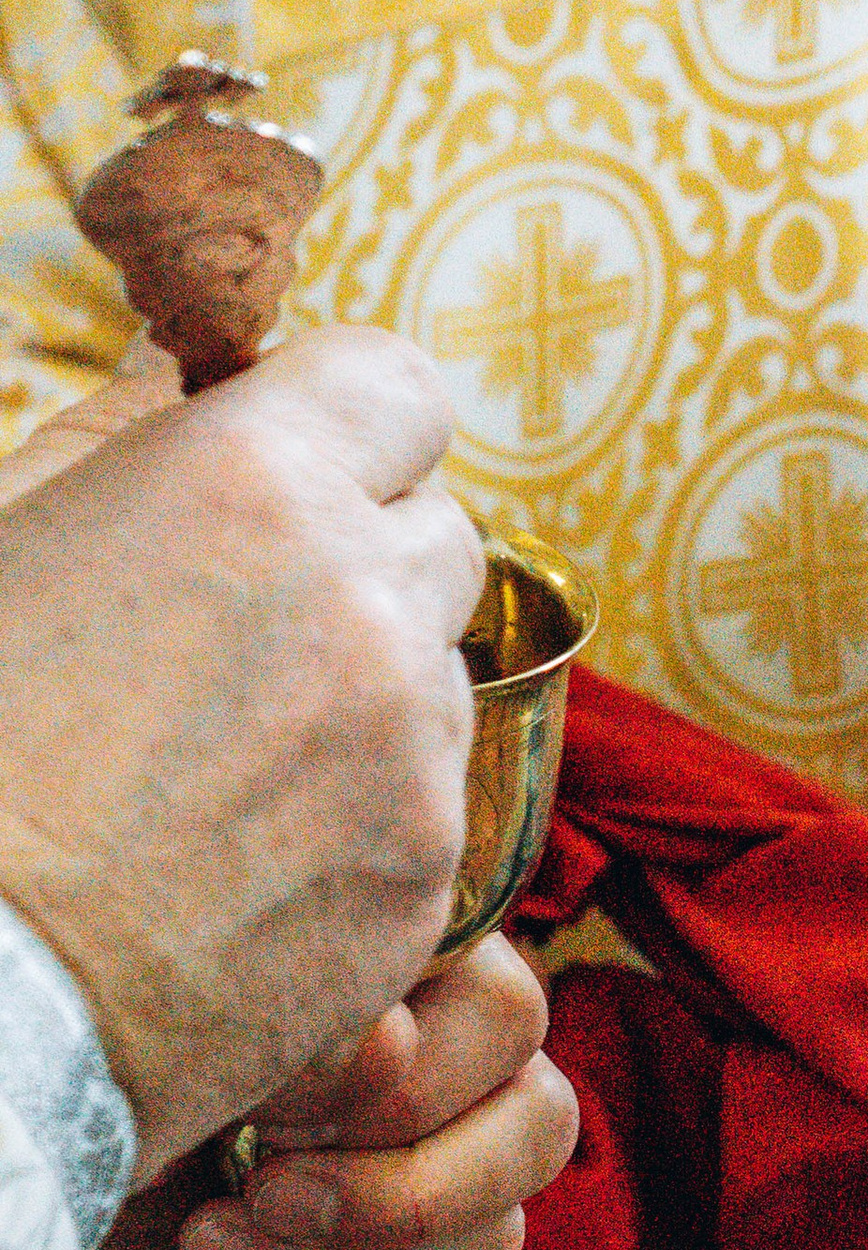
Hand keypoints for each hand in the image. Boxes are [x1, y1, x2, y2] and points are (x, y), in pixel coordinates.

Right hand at [0, 329, 481, 1178]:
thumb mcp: (9, 534)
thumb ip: (125, 438)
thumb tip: (192, 376)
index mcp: (254, 478)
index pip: (399, 389)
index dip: (356, 430)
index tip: (311, 472)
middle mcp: (365, 598)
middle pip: (443, 537)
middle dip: (368, 564)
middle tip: (251, 635)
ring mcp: (412, 744)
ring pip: (440, 679)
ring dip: (369, 699)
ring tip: (228, 766)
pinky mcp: (428, 873)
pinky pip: (431, 807)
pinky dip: (367, 820)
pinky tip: (248, 859)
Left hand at [52, 938, 577, 1249]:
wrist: (7, 1172)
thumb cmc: (70, 1057)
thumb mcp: (176, 1018)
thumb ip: (300, 1017)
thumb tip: (389, 1045)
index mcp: (397, 962)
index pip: (509, 1015)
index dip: (407, 1088)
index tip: (270, 1108)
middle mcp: (432, 1065)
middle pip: (539, 1131)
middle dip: (398, 1194)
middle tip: (262, 1192)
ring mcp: (421, 1176)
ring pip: (492, 1242)